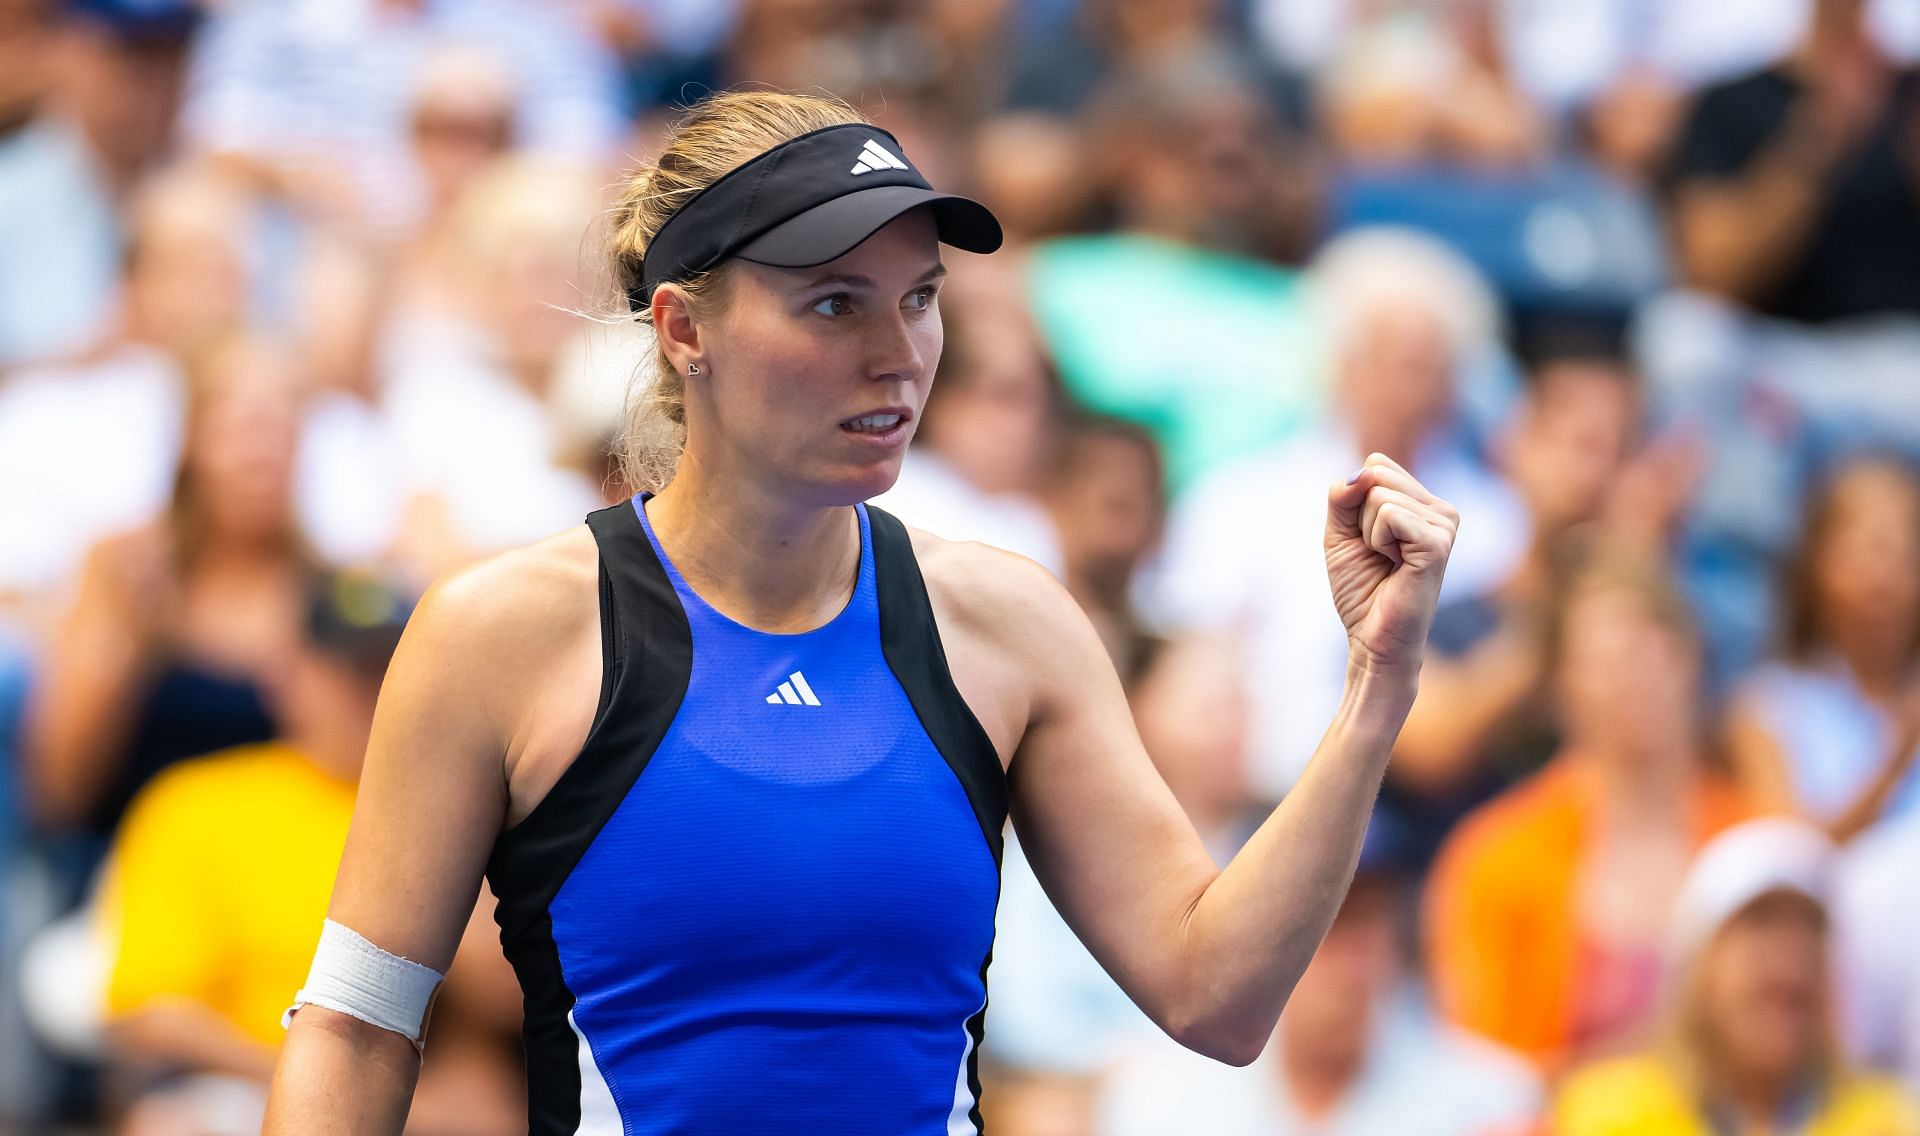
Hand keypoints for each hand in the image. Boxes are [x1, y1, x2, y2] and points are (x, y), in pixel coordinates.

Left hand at [1324, 453, 1458, 672]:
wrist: (1373, 638)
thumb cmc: (1362, 589)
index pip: (1375, 465)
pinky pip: (1388, 514)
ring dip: (1367, 534)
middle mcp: (1440, 508)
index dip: (1354, 503)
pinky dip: (1377, 541)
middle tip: (1377, 554)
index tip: (1367, 540)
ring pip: (1378, 495)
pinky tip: (1395, 566)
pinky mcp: (1438, 542)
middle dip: (1359, 517)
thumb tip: (1362, 471)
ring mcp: (1444, 523)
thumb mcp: (1340, 534)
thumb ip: (1343, 496)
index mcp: (1423, 502)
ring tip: (1388, 563)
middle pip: (1376, 475)